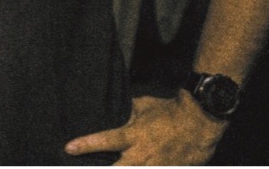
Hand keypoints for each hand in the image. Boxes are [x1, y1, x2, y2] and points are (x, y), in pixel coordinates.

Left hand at [63, 91, 227, 164]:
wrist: (200, 121)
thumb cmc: (169, 111)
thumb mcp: (142, 106)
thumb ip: (125, 113)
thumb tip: (111, 113)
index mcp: (134, 135)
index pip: (105, 141)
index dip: (86, 145)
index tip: (68, 148)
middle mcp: (142, 154)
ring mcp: (156, 167)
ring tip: (107, 168)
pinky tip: (140, 168)